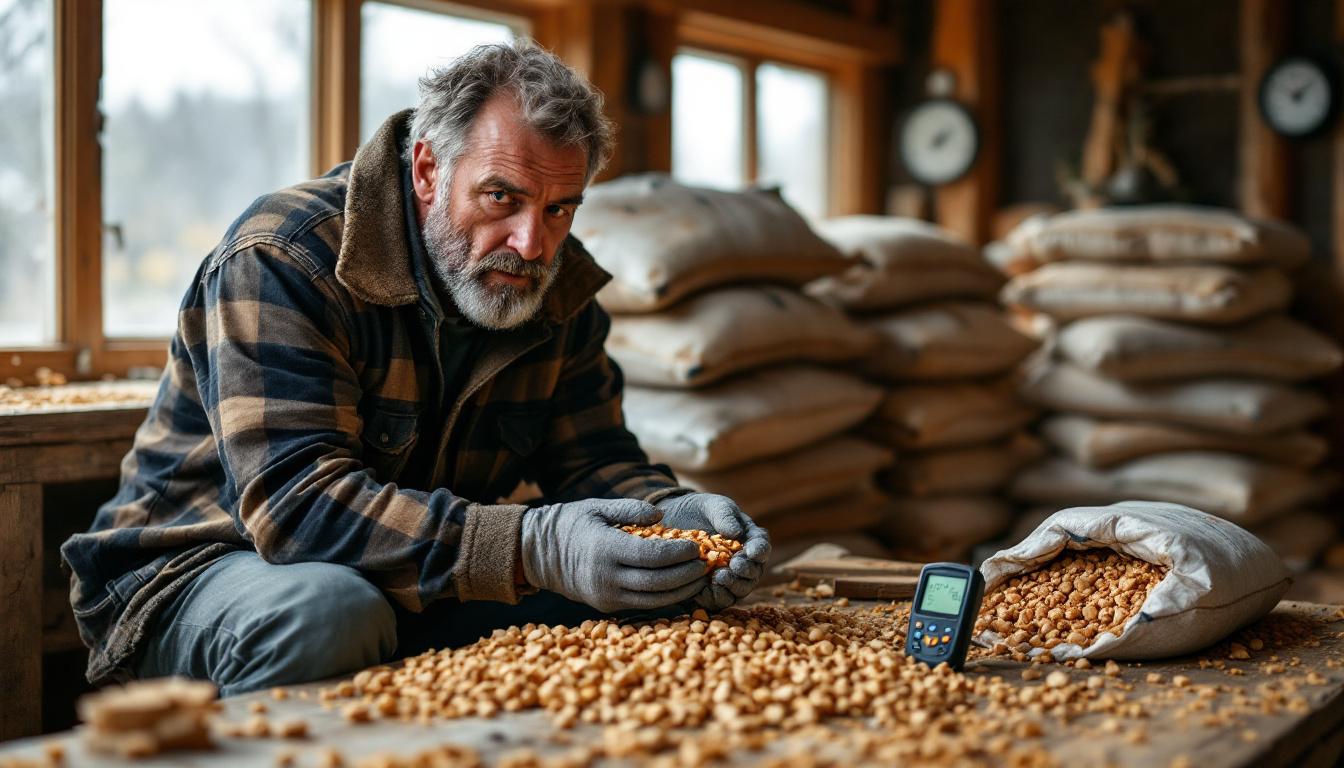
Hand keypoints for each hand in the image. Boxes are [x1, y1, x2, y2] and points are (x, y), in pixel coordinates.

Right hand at [520, 498, 708, 612]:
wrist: (539, 554)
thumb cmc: (571, 524)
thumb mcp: (598, 507)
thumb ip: (631, 509)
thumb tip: (662, 516)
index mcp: (605, 549)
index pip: (651, 556)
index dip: (678, 553)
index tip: (696, 546)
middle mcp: (605, 577)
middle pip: (657, 582)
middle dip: (686, 575)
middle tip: (705, 564)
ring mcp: (606, 596)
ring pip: (653, 600)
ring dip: (681, 591)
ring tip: (699, 578)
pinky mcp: (607, 607)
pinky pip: (643, 606)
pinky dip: (666, 599)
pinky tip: (681, 588)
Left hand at [655, 493, 770, 610]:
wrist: (672, 522)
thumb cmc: (698, 511)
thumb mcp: (712, 506)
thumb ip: (725, 516)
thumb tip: (737, 533)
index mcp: (749, 539)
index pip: (761, 547)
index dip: (759, 551)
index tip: (751, 552)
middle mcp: (743, 562)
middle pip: (754, 573)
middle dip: (746, 571)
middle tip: (734, 565)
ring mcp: (728, 578)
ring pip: (740, 590)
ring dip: (733, 587)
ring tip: (719, 577)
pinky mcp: (711, 591)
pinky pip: (719, 601)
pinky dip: (715, 597)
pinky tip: (704, 590)